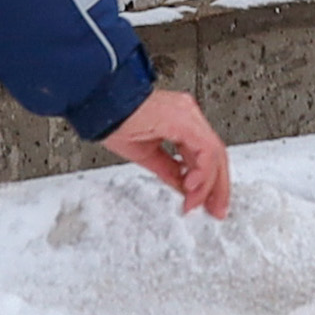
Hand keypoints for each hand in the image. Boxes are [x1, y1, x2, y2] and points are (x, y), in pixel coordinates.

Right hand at [101, 86, 233, 217]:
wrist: (97, 105)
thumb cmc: (112, 120)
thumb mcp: (147, 154)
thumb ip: (169, 170)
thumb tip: (184, 187)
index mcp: (180, 119)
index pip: (205, 153)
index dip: (208, 180)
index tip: (202, 201)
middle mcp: (188, 114)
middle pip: (216, 154)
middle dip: (217, 186)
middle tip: (214, 209)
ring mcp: (187, 114)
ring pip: (215, 153)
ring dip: (209, 184)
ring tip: (195, 202)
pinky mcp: (184, 120)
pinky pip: (205, 150)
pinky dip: (203, 172)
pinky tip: (191, 186)